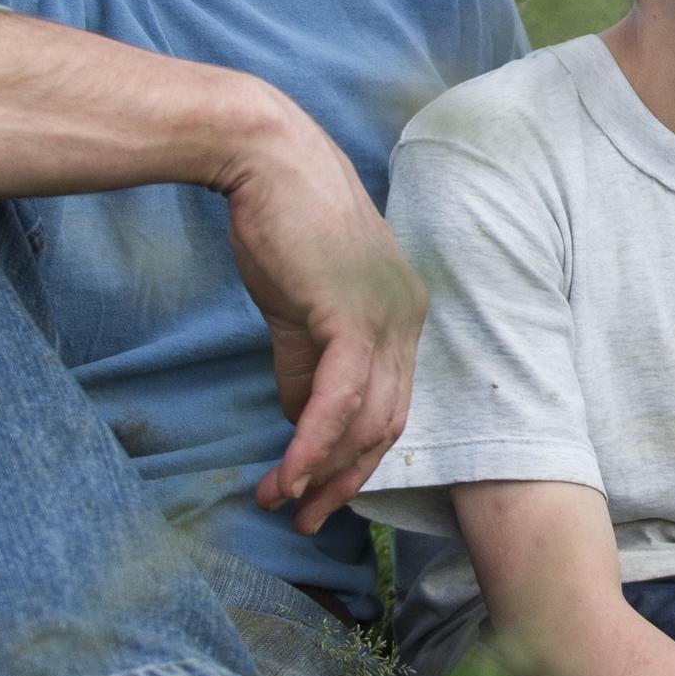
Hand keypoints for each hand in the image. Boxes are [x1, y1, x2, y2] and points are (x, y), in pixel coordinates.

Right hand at [217, 106, 426, 531]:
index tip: (316, 495)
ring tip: (283, 501)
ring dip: (322, 471)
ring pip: (366, 419)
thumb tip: (300, 426)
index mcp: (403, 316)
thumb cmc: (279, 223)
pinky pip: (340, 396)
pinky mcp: (353, 311)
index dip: (354, 459)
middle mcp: (408, 319)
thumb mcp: (297, 308)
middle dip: (344, 480)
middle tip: (304, 517)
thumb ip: (303, 367)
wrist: (265, 157)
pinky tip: (290, 471)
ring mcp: (388, 315)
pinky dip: (315, 441)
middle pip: (386, 425)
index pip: (389, 407)